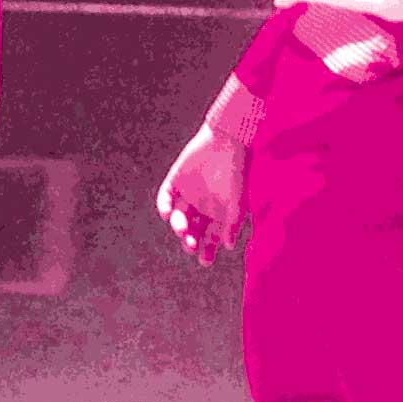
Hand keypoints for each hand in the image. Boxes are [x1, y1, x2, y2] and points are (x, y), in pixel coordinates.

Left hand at [157, 126, 248, 265]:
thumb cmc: (238, 172)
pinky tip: (166, 214)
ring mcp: (187, 194)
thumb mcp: (239, 200)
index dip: (207, 250)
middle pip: (192, 231)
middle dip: (191, 241)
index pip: (210, 239)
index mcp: (218, 214)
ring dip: (179, 226)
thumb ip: (233, 222)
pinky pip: (165, 197)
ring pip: (178, 217)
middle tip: (191, 246)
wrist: (228, 140)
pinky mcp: (176, 180)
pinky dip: (163, 206)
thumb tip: (229, 246)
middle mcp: (201, 207)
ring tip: (183, 230)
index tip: (205, 260)